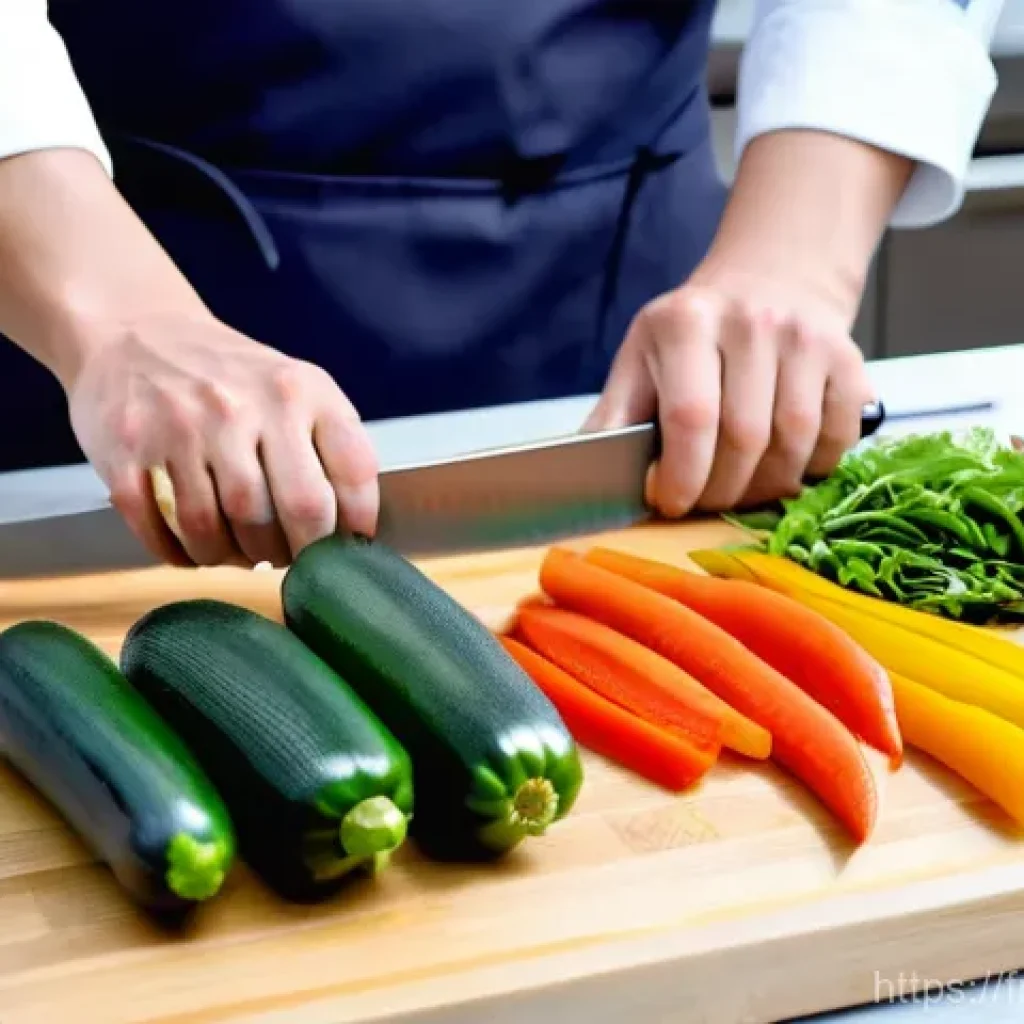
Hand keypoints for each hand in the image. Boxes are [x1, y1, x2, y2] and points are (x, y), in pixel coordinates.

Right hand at [65, 312, 378, 567]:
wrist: (138, 329)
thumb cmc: (231, 377)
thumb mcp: (296, 386)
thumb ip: (330, 445)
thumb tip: (351, 531)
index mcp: (300, 390)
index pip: (351, 471)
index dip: (355, 524)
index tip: (345, 547)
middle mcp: (243, 405)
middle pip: (295, 509)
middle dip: (298, 552)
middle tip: (287, 557)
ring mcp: (181, 427)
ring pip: (220, 529)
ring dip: (234, 558)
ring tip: (239, 553)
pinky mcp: (126, 449)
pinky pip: (158, 528)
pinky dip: (180, 553)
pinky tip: (192, 548)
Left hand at [584, 262, 874, 514]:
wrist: (771, 280)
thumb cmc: (692, 336)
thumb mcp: (640, 360)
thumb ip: (614, 417)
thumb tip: (584, 477)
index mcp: (685, 323)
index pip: (689, 417)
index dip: (681, 475)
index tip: (670, 501)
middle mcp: (751, 322)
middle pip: (744, 438)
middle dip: (720, 491)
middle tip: (705, 503)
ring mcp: (806, 337)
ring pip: (793, 444)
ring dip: (765, 488)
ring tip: (741, 491)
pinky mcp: (849, 358)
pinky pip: (836, 438)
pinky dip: (811, 468)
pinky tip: (784, 466)